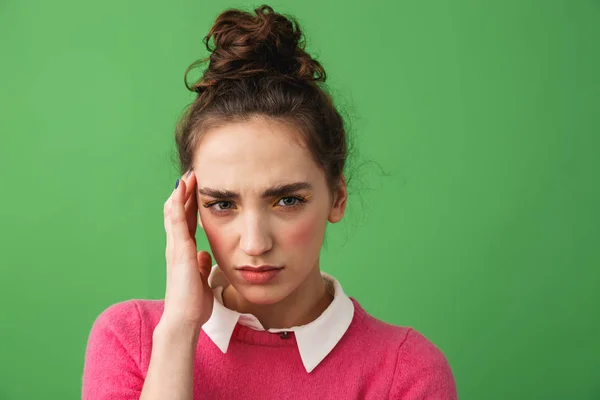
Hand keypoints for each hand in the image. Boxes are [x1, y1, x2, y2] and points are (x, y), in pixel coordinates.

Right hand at [161, 170, 213, 329]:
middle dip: (184, 194)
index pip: (186, 223)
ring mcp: (176, 248)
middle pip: (178, 213)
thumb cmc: (192, 304)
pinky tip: (180, 190)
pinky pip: (176, 222)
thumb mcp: (201, 280)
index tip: (196, 188)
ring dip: (180, 193)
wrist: (184, 319)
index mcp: (184, 254)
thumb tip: (205, 257)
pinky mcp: (179, 251)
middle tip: (191, 174)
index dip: (190, 205)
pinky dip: (177, 204)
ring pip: (174, 213)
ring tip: (187, 175)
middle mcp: (177, 248)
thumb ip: (202, 267)